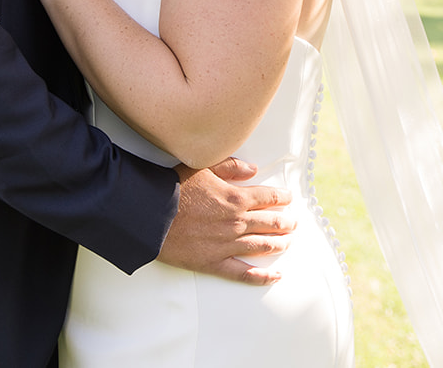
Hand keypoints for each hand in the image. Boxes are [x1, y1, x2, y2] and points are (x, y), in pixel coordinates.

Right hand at [158, 158, 294, 284]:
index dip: (282, 198)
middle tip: (293, 222)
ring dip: (279, 243)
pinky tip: (275, 276)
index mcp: (235, 197)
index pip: (268, 198)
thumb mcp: (202, 166)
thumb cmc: (172, 187)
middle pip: (271, 222)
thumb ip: (230, 166)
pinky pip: (243, 273)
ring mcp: (227, 244)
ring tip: (288, 242)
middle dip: (286, 222)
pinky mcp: (213, 263)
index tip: (288, 199)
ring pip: (262, 246)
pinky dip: (262, 276)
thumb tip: (253, 170)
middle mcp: (236, 222)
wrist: (148, 214)